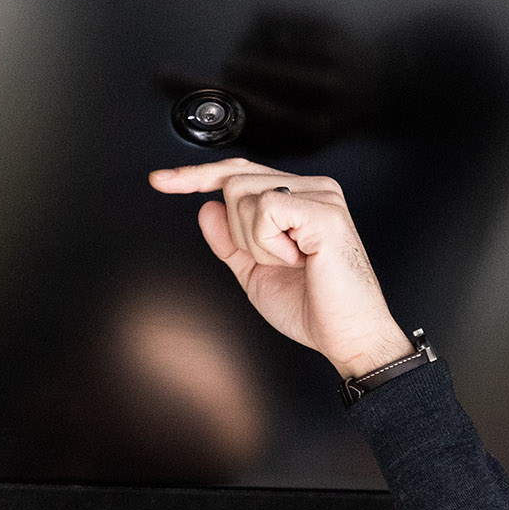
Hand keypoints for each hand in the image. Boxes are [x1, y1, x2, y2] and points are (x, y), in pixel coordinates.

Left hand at [148, 160, 414, 380]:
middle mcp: (311, 189)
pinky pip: (266, 209)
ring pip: (243, 194)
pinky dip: (269, 243)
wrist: (347, 337)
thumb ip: (229, 239)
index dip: (196, 175)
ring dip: (255, 241)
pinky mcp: (323, 210)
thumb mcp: (254, 270)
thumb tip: (206, 207)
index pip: (239, 172)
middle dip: (239, 232)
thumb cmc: (314, 308)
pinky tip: (298, 259)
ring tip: (292, 262)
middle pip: (234, 182)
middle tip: (277, 261)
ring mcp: (320, 195)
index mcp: (298, 198)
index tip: (161, 180)